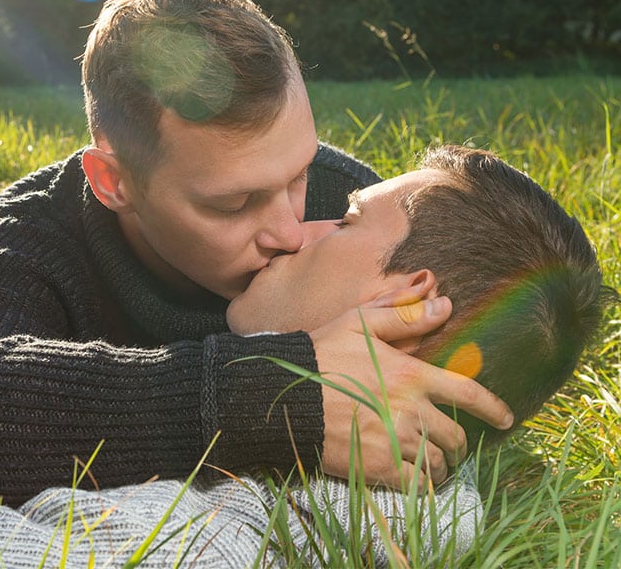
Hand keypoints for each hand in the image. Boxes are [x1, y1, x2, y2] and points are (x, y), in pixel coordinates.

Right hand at [310, 288, 513, 489]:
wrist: (283, 394)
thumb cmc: (320, 354)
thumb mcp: (359, 324)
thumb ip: (404, 316)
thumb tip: (445, 304)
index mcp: (412, 374)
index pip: (469, 394)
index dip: (494, 409)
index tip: (507, 419)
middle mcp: (411, 409)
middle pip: (456, 436)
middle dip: (459, 444)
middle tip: (452, 448)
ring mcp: (396, 440)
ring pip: (438, 462)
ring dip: (440, 465)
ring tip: (433, 465)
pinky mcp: (378, 466)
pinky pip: (416, 484)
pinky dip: (422, 485)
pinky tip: (417, 481)